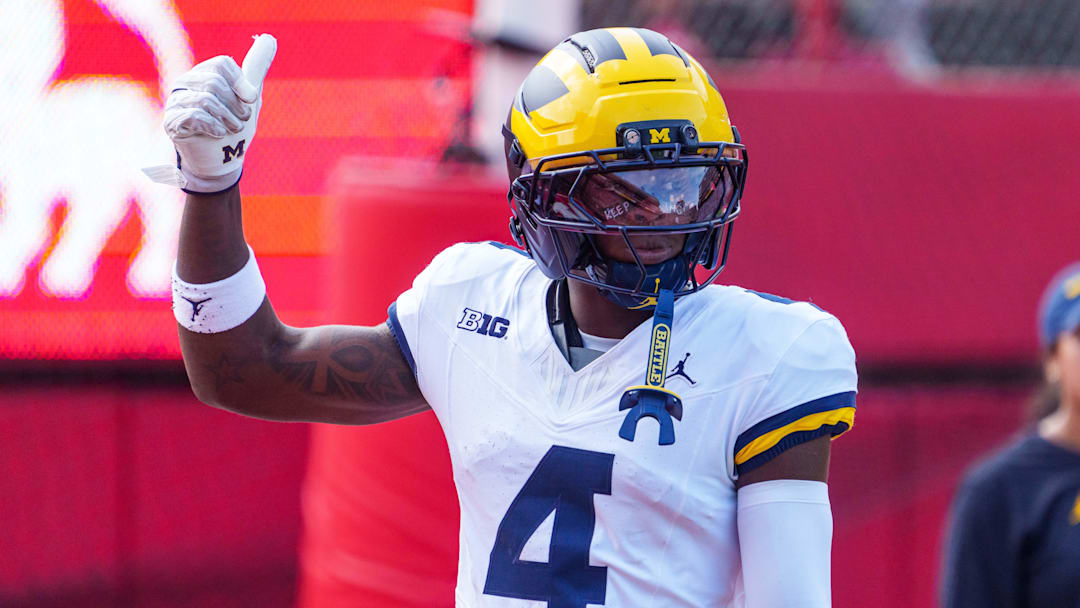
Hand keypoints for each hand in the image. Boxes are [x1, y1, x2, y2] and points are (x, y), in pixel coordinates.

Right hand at [143, 34, 276, 192]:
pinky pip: (195, 116)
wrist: (222, 162)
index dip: (241, 84)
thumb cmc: (235, 128)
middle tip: (241, 121)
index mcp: (204, 74)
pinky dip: (214, 127)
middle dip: (236, 105)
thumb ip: (256, 69)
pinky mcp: (172, 122)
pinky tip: (219, 134)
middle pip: (215, 82)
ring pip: (206, 99)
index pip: (223, 65)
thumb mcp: (250, 98)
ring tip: (232, 129)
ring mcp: (176, 102)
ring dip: (228, 119)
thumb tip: (269, 39)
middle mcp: (186, 83)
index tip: (250, 100)